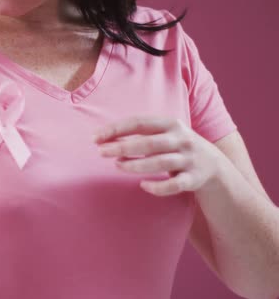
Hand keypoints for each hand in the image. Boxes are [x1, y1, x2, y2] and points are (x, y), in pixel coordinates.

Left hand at [93, 116, 225, 196]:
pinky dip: (159, 187)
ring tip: (117, 166)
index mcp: (170, 123)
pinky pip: (175, 184)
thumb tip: (105, 138)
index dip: (116, 129)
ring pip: (160, 162)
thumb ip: (138, 134)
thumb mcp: (163, 134)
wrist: (214, 165)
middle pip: (149, 143)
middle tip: (101, 152)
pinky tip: (143, 186)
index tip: (96, 137)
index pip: (139, 122)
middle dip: (123, 147)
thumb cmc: (176, 146)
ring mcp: (189, 159)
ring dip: (137, 165)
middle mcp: (181, 139)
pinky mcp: (194, 179)